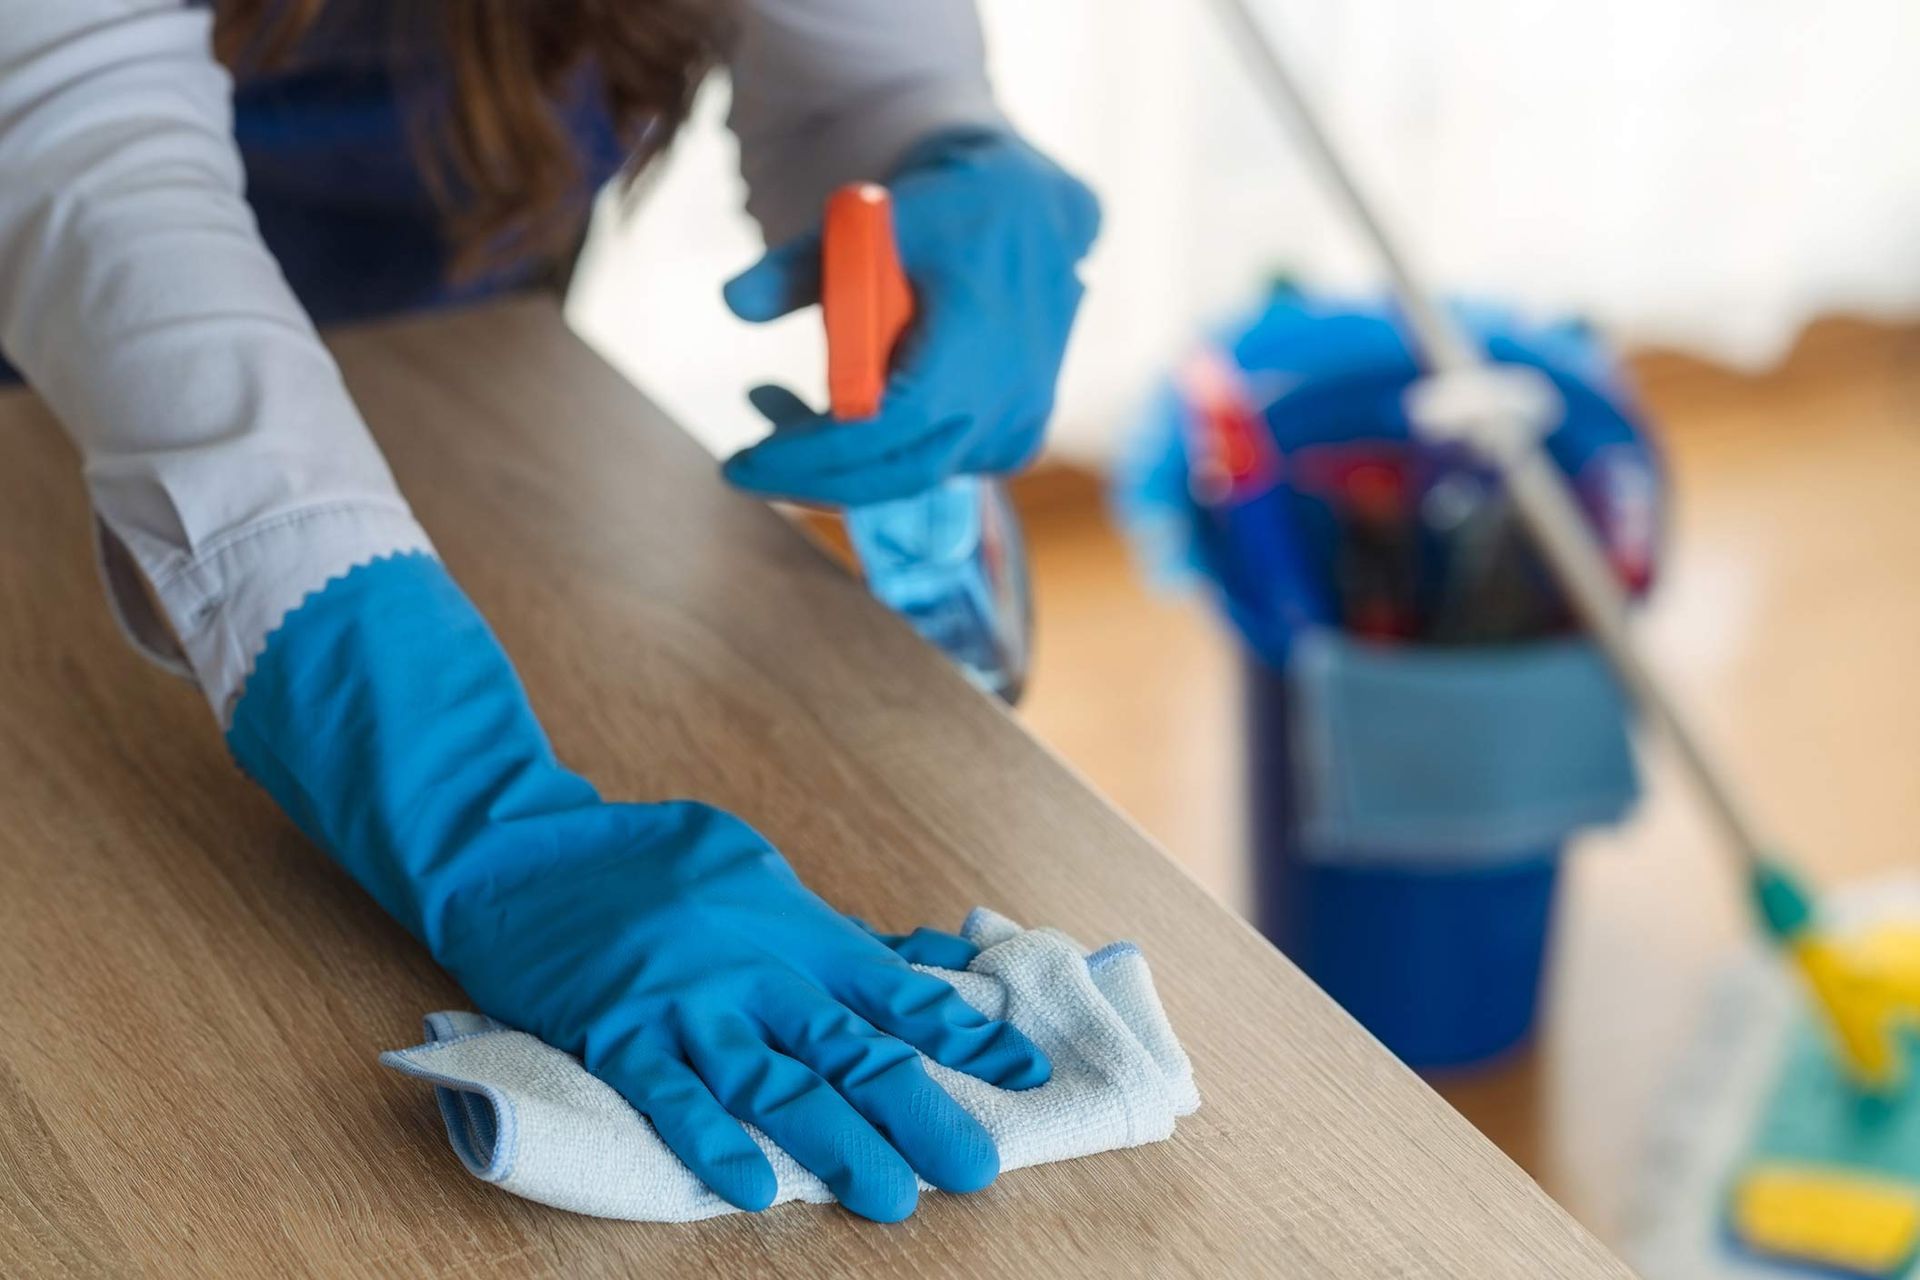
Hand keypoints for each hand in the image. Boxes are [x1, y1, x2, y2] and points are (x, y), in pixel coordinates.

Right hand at [225, 553, 1047, 1220]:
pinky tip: (750, 1188)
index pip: (896, 992)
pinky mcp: (617, 1029)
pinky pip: (670, 1093)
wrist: (523, 849)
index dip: (963, 1036)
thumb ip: (835, 930)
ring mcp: (685, 999)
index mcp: (794, 929)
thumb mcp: (756, 869)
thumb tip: (930, 961)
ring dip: (834, 1144)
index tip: (1025, 1076)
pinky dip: (710, 1141)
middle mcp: (754, 966)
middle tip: (976, 1168)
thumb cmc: (651, 860)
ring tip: (890, 1198)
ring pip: (773, 1082)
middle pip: (849, 1049)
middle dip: (917, 1111)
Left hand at [722, 129, 1100, 506]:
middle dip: (813, 480)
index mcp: (975, 344)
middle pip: (898, 476)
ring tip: (771, 402)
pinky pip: (935, 465)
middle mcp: (1006, 401)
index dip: (813, 455)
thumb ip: (798, 266)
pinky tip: (833, 411)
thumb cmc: (948, 216)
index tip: (748, 461)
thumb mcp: (867, 222)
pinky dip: (880, 456)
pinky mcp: (1014, 439)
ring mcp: (1016, 427)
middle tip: (746, 467)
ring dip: (837, 461)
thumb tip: (733, 302)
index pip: (887, 428)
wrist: (1036, 215)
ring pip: (911, 476)